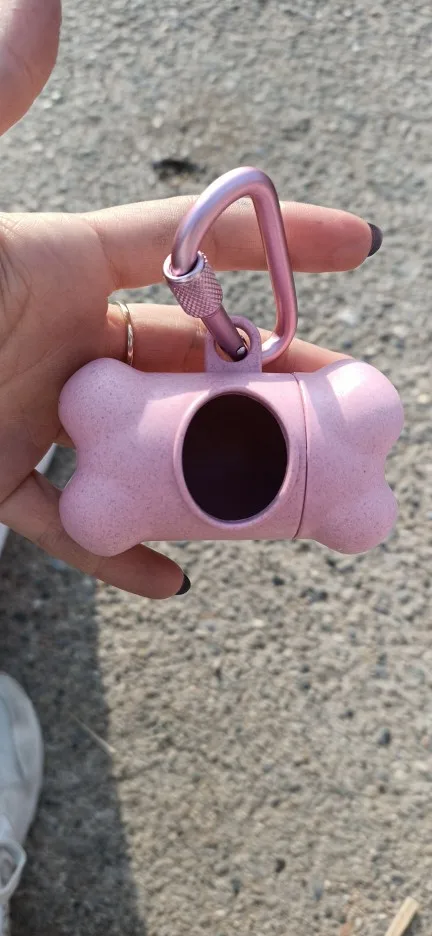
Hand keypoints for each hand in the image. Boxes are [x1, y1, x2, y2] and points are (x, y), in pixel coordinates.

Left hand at [0, 0, 377, 597]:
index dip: (278, 242)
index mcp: (60, 262)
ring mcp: (36, 413)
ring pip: (148, 447)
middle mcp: (62, 338)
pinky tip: (173, 576)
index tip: (358, 249)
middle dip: (274, 381)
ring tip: (284, 496)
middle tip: (347, 402)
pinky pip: (73, 524)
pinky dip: (121, 552)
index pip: (193, 248)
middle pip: (193, 360)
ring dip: (215, 472)